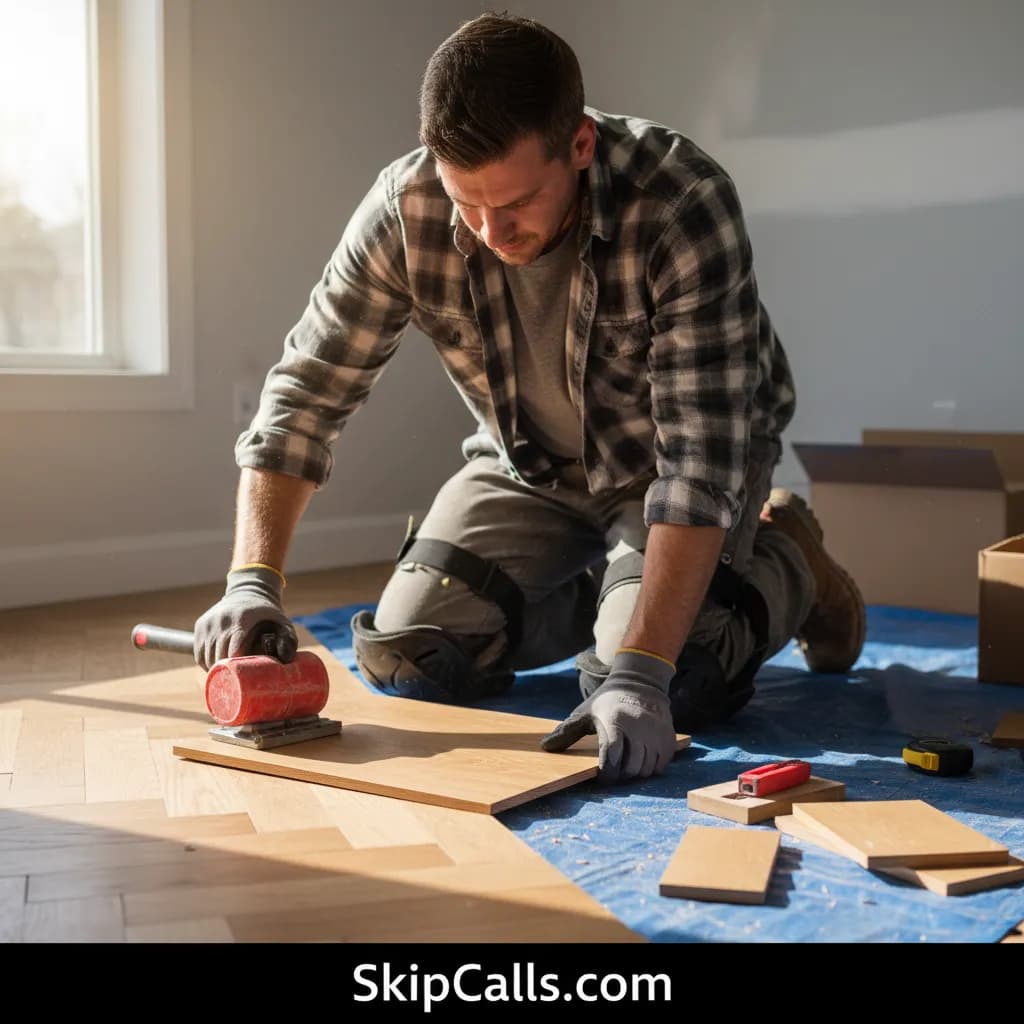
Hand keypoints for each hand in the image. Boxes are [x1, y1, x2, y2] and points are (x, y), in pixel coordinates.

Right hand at [193, 565, 296, 669]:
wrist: (248, 591)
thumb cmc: (267, 613)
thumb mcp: (282, 622)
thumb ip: (288, 640)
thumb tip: (286, 661)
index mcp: (241, 619)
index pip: (233, 653)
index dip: (237, 669)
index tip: (245, 679)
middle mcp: (221, 619)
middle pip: (218, 657)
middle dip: (226, 672)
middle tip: (236, 683)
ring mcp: (208, 622)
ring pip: (206, 656)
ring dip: (214, 669)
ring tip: (226, 677)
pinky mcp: (200, 624)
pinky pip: (199, 651)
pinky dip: (205, 662)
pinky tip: (216, 668)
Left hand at [541, 649, 677, 783]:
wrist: (640, 683)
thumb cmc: (607, 702)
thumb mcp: (585, 712)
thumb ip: (567, 732)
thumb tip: (545, 747)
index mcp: (615, 722)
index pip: (611, 757)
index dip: (606, 774)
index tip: (602, 777)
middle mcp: (638, 728)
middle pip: (630, 768)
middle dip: (620, 775)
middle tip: (614, 772)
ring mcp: (656, 733)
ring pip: (646, 769)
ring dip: (635, 773)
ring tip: (626, 765)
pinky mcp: (668, 738)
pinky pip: (660, 765)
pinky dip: (650, 768)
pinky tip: (640, 759)